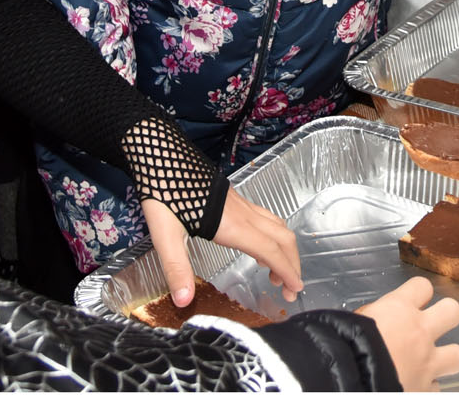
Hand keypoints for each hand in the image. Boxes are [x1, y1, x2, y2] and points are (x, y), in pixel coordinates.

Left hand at [141, 190, 303, 306]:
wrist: (164, 157)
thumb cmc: (164, 193)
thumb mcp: (165, 235)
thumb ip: (176, 268)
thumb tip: (183, 301)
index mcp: (232, 226)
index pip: (271, 251)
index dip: (287, 272)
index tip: (295, 290)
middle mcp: (243, 215)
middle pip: (282, 238)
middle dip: (292, 264)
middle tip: (289, 289)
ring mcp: (241, 205)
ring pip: (277, 226)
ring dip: (284, 250)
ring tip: (275, 274)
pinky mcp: (235, 200)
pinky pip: (265, 219)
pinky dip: (273, 238)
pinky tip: (259, 248)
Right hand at [357, 277, 458, 390]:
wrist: (350, 381)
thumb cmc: (344, 348)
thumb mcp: (353, 320)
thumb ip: (371, 316)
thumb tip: (371, 318)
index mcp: (399, 309)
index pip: (422, 285)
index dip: (418, 293)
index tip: (413, 300)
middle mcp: (419, 332)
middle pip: (452, 311)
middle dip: (445, 317)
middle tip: (433, 325)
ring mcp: (427, 363)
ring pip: (458, 355)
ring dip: (447, 359)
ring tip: (432, 363)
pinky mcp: (426, 391)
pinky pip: (436, 388)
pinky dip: (427, 388)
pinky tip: (416, 387)